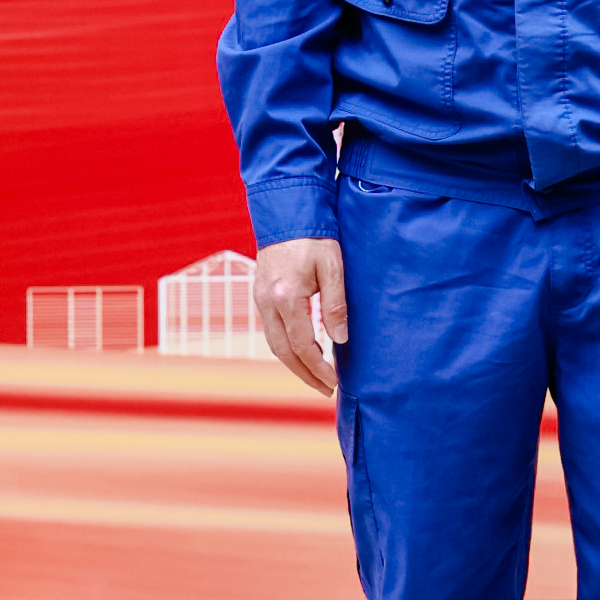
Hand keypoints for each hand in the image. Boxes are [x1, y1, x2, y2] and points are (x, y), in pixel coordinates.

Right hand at [252, 235, 346, 396]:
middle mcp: (268, 302)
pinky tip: (301, 350)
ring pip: (274, 343)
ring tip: (315, 375)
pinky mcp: (260, 293)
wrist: (286, 211)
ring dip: (293, 363)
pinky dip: (285, 346)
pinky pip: (270, 329)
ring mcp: (260, 298)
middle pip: (283, 352)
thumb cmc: (314, 236)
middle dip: (304, 374)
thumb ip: (335, 305)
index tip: (333, 381)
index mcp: (286, 297)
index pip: (302, 345)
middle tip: (324, 388)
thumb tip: (339, 340)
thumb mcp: (332, 267)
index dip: (317, 367)